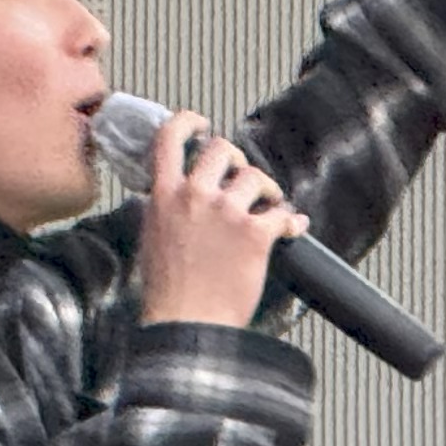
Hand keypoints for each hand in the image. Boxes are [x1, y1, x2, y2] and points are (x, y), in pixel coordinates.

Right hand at [137, 113, 306, 331]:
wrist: (186, 324)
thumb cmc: (167, 291)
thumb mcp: (152, 238)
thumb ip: (167, 210)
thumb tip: (181, 197)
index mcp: (163, 196)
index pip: (169, 138)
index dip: (188, 122)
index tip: (201, 124)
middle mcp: (194, 196)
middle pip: (222, 148)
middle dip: (237, 160)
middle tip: (241, 177)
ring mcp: (226, 213)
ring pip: (256, 177)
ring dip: (266, 192)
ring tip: (267, 208)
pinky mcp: (255, 234)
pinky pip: (284, 214)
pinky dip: (292, 222)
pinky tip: (293, 229)